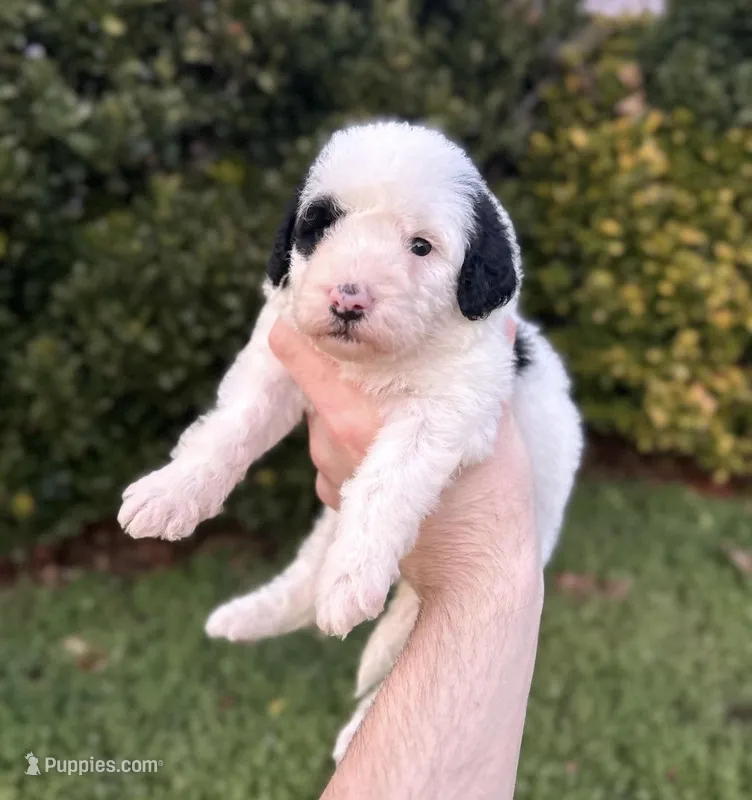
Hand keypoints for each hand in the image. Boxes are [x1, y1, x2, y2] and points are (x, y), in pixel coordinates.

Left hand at [268, 318, 537, 601]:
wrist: (471, 568)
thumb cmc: (486, 495)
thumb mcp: (492, 419)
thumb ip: (483, 364)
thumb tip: (500, 317)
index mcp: (355, 420)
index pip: (301, 361)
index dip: (301, 333)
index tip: (304, 314)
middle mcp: (330, 447)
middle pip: (318, 386)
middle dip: (344, 369)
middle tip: (382, 356)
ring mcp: (328, 475)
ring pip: (326, 417)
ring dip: (352, 405)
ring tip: (397, 406)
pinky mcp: (332, 496)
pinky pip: (334, 449)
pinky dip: (354, 439)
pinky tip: (391, 445)